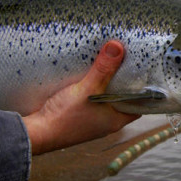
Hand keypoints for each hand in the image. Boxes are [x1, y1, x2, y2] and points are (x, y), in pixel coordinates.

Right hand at [22, 41, 140, 154]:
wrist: (38, 133)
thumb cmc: (65, 117)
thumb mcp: (87, 89)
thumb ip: (103, 69)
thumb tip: (117, 47)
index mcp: (116, 120)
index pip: (137, 104)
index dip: (142, 89)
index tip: (142, 72)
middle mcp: (106, 122)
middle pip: (121, 99)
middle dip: (122, 83)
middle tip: (124, 63)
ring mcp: (92, 121)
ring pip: (105, 100)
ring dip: (106, 86)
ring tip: (108, 66)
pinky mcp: (78, 117)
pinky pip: (91, 101)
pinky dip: (92, 90)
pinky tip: (88, 77)